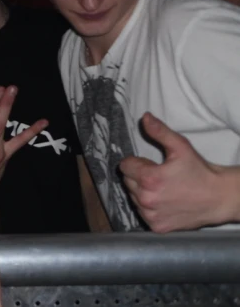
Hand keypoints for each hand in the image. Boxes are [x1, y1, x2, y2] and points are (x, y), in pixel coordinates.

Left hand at [120, 112, 238, 231]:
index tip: (152, 164)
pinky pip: (142, 213)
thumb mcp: (181, 147)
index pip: (124, 166)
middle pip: (128, 181)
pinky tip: (165, 202)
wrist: (219, 198)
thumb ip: (160, 132)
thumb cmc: (200, 172)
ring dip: (142, 192)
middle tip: (160, 176)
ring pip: (133, 198)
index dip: (137, 163)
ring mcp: (150, 215)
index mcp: (148, 179)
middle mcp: (146, 199)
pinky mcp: (157, 227)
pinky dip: (149, 208)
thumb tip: (145, 117)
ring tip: (164, 189)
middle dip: (139, 176)